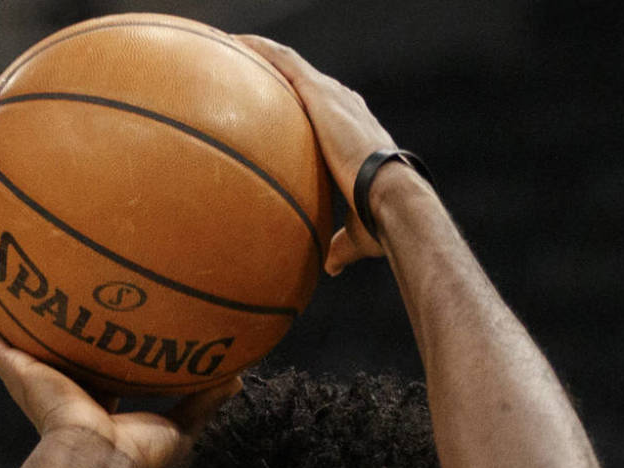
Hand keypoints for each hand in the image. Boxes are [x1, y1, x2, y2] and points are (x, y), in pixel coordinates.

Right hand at [0, 273, 240, 467]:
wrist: (98, 461)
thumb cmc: (133, 454)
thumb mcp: (178, 424)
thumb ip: (205, 398)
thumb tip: (241, 373)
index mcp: (89, 390)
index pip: (87, 355)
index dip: (88, 333)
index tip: (93, 305)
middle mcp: (55, 376)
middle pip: (42, 334)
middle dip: (36, 308)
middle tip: (36, 268)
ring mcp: (30, 371)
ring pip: (4, 328)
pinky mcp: (14, 368)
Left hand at [236, 34, 404, 275]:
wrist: (389, 197)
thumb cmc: (381, 219)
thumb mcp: (358, 233)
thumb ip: (342, 244)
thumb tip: (332, 267)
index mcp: (356, 135)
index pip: (329, 113)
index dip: (310, 107)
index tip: (288, 107)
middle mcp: (346, 108)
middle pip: (308, 82)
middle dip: (282, 75)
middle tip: (253, 72)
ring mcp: (333, 97)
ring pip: (291, 65)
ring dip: (264, 54)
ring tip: (233, 47)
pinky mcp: (320, 93)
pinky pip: (284, 63)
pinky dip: (261, 51)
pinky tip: (236, 44)